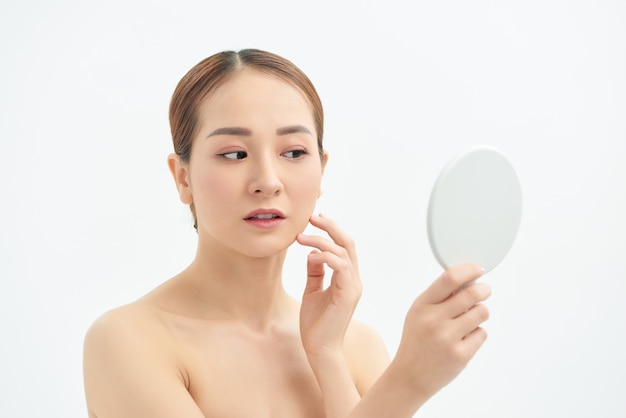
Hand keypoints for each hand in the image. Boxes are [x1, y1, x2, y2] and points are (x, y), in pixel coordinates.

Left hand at [296, 213, 361, 359]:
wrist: (319, 348)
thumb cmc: (315, 323)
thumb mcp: (312, 290)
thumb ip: (315, 271)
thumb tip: (311, 252)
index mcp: (347, 278)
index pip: (344, 246)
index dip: (331, 230)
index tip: (315, 219)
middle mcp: (354, 279)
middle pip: (348, 243)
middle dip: (330, 226)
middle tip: (312, 217)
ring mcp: (353, 286)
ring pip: (344, 251)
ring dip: (321, 240)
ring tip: (301, 237)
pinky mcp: (348, 294)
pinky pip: (342, 267)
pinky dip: (326, 256)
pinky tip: (311, 254)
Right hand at [392, 263, 489, 399]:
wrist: (410, 376)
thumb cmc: (417, 339)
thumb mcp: (418, 313)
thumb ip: (439, 297)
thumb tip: (467, 278)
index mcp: (422, 305)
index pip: (449, 279)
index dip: (468, 270)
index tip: (478, 269)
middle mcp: (433, 320)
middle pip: (471, 294)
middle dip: (483, 290)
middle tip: (485, 290)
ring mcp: (447, 338)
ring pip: (481, 312)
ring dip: (481, 312)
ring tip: (471, 319)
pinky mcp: (460, 355)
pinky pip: (482, 333)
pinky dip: (477, 333)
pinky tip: (464, 339)